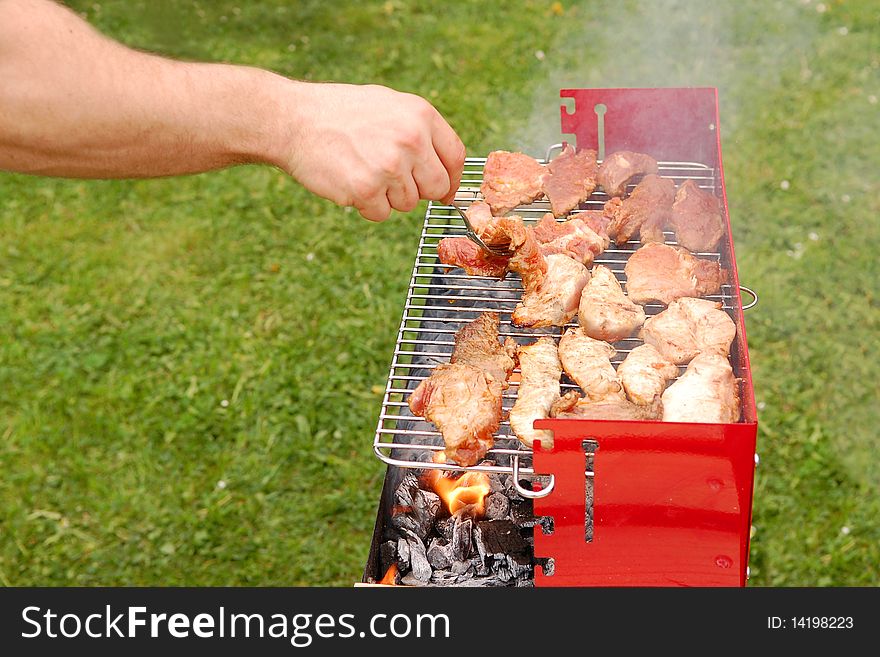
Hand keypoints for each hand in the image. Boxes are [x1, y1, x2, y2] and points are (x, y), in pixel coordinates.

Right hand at [275, 82, 464, 221]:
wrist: (293, 120)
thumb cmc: (341, 113)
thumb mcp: (389, 105)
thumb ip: (420, 130)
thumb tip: (446, 166)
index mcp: (421, 115)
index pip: (456, 157)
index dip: (451, 178)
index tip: (443, 189)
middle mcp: (411, 140)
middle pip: (437, 188)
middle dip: (419, 190)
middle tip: (392, 179)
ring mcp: (389, 166)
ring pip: (408, 204)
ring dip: (388, 197)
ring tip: (363, 170)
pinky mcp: (366, 189)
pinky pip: (382, 214)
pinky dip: (367, 206)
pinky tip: (350, 182)